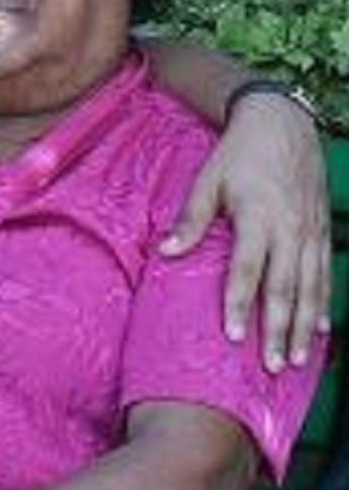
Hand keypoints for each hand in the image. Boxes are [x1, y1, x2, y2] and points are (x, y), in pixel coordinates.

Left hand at [160, 96, 330, 372]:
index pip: (248, 269)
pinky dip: (323, 302)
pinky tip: (319, 328)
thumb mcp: (208, 180)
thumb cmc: (238, 153)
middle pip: (285, 288)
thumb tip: (164, 253)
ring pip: (310, 287)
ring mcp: (310, 231)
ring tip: (296, 360)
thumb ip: (190, 220)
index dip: (239, 304)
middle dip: (279, 330)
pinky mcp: (322, 229)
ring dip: (304, 326)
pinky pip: (325, 273)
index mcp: (259, 216)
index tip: (233, 336)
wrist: (282, 123)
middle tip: (272, 367)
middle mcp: (290, 228)